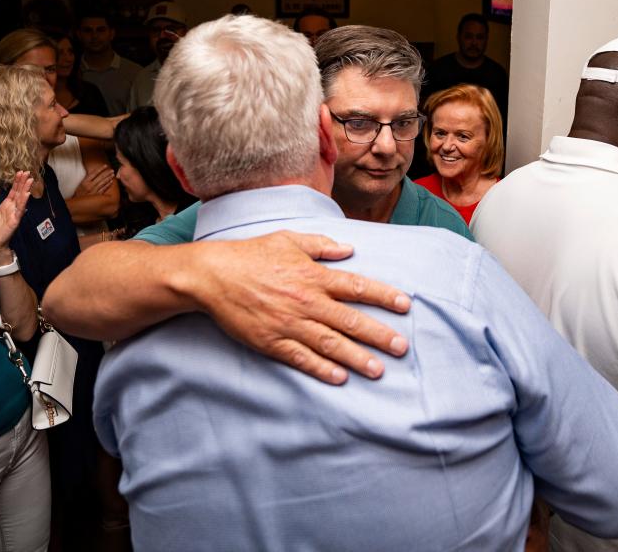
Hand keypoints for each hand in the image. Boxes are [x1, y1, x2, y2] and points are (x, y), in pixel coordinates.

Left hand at [0, 171, 33, 254]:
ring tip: (30, 180)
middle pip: (19, 193)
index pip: (13, 191)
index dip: (17, 182)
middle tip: (28, 172)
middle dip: (23, 183)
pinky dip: (23, 202)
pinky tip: (26, 194)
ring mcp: (14, 215)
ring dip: (26, 190)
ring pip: (21, 200)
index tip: (20, 172)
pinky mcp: (14, 222)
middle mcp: (11, 209)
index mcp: (5, 206)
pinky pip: (19, 211)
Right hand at [74, 165, 115, 196]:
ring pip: (102, 183)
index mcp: (85, 182)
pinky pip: (103, 190)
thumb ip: (87, 179)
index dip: (100, 169)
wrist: (78, 203)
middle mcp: (89, 186)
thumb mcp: (81, 184)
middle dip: (107, 173)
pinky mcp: (96, 196)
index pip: (94, 173)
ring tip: (112, 175)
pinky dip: (107, 185)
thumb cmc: (79, 192)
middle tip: (112, 170)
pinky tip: (111, 182)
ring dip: (108, 178)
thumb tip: (95, 172)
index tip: (105, 165)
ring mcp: (93, 191)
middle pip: (100, 178)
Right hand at [188, 231, 410, 384]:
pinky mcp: (272, 342)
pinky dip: (321, 369)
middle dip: (378, 335)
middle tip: (400, 347)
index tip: (404, 304)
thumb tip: (348, 249)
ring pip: (330, 344)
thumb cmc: (251, 255)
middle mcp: (306, 301)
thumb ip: (320, 245)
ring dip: (357, 358)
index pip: (356, 286)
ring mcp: (290, 324)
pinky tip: (339, 378)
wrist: (213, 276)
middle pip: (350, 320)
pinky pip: (302, 358)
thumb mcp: (288, 239)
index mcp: (313, 275)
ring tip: (378, 370)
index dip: (382, 295)